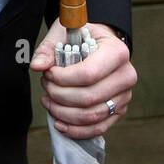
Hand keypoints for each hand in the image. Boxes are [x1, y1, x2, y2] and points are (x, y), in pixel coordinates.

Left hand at [30, 20, 136, 138]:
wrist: (101, 46)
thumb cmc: (82, 38)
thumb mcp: (64, 33)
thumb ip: (48, 49)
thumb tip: (37, 66)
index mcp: (117, 52)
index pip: (88, 74)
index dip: (62, 79)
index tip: (47, 74)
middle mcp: (126, 76)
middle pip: (89, 97)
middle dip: (60, 96)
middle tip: (46, 87)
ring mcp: (125, 96)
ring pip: (92, 116)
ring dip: (64, 113)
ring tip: (48, 101)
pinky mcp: (119, 111)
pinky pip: (98, 128)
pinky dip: (76, 129)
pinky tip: (59, 123)